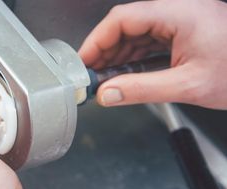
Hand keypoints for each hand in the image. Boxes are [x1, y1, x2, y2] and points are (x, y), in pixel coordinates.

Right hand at [79, 0, 226, 108]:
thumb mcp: (188, 85)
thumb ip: (141, 90)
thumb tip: (108, 94)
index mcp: (180, 14)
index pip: (123, 18)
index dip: (97, 40)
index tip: (83, 62)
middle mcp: (179, 12)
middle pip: (127, 25)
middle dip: (105, 50)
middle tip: (90, 76)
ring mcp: (183, 21)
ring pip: (137, 34)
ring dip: (118, 56)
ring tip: (105, 80)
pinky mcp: (186, 33)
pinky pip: (150, 42)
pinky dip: (134, 59)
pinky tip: (125, 75)